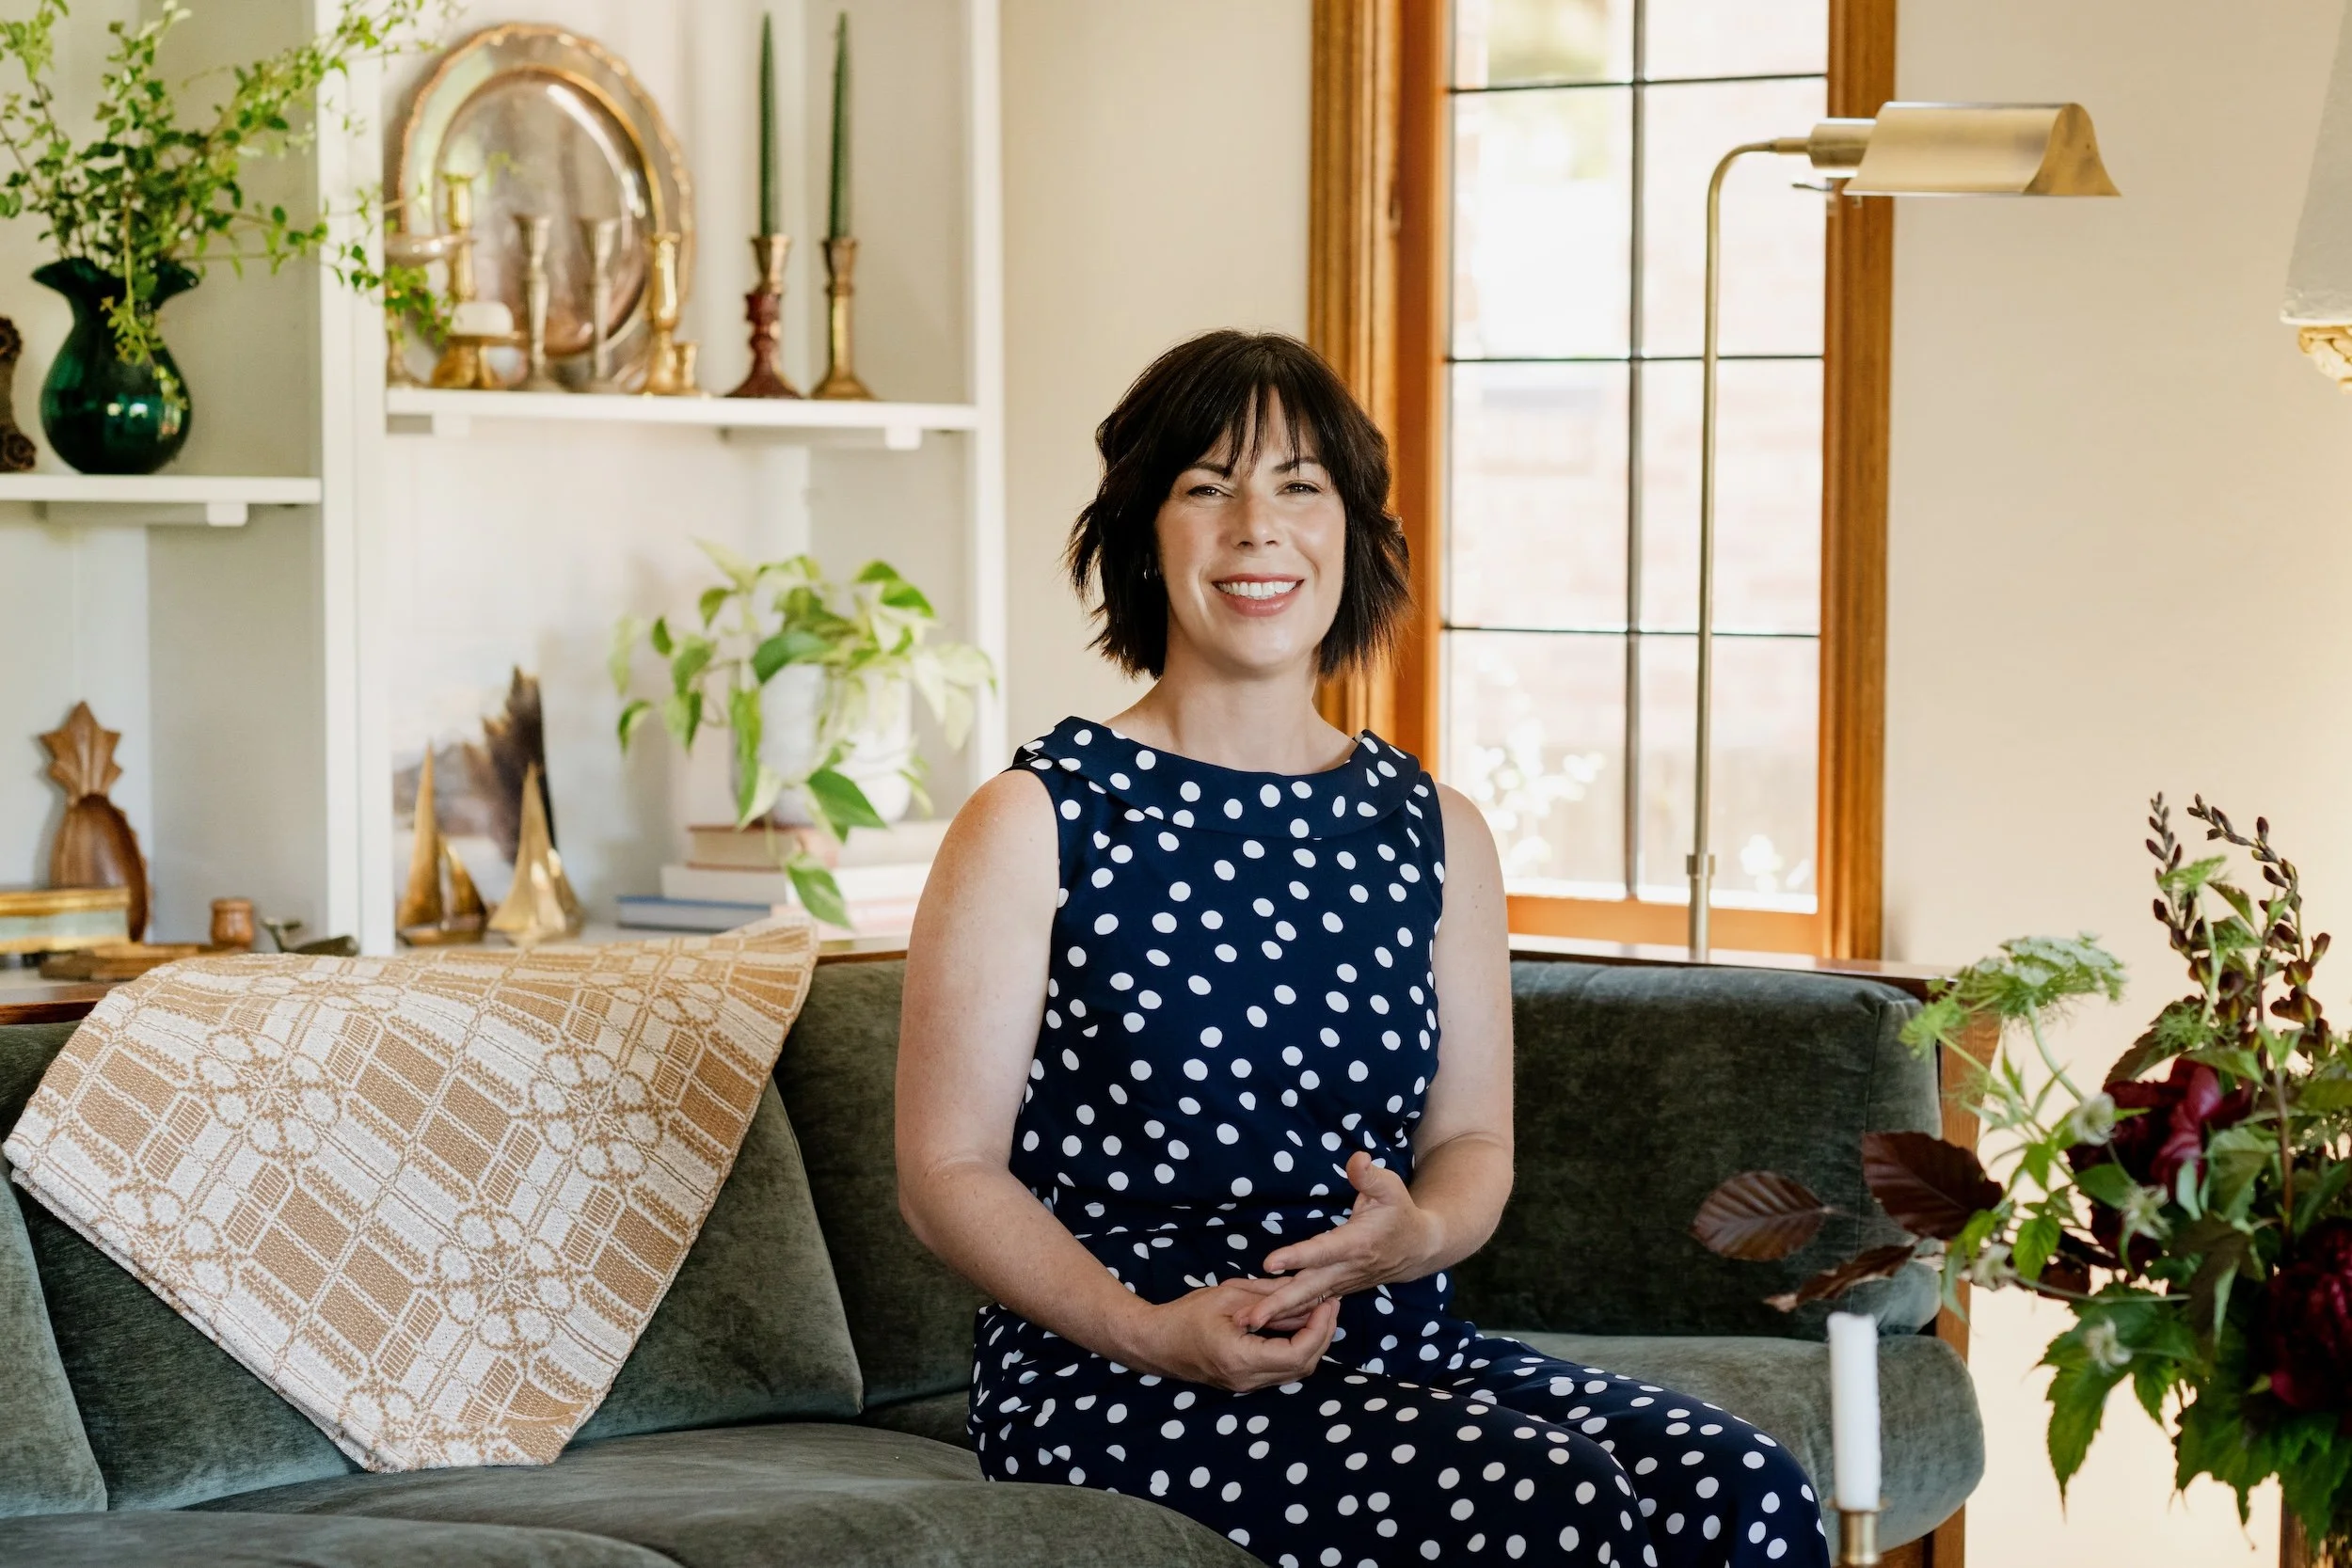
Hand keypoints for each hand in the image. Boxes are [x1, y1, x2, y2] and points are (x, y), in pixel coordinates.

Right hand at [1124, 1277, 1340, 1392]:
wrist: (1155, 1343)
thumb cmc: (1186, 1315)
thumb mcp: (1228, 1295)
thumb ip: (1267, 1294)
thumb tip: (1303, 1288)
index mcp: (1242, 1359)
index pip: (1297, 1353)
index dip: (1320, 1329)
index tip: (1328, 1302)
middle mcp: (1248, 1380)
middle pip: (1303, 1366)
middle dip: (1323, 1335)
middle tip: (1332, 1304)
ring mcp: (1247, 1385)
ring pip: (1295, 1372)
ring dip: (1313, 1343)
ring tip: (1320, 1312)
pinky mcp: (1245, 1381)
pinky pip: (1281, 1370)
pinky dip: (1297, 1349)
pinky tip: (1299, 1325)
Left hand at [1240, 1152, 1443, 1331]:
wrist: (1418, 1248)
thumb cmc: (1400, 1213)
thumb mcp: (1391, 1188)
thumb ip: (1370, 1176)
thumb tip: (1357, 1158)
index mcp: (1356, 1243)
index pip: (1322, 1251)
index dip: (1296, 1257)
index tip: (1269, 1262)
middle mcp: (1346, 1269)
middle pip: (1308, 1289)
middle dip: (1279, 1304)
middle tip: (1250, 1318)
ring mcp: (1342, 1283)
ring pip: (1307, 1302)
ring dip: (1277, 1314)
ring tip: (1246, 1323)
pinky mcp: (1338, 1288)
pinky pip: (1310, 1304)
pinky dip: (1288, 1314)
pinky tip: (1263, 1319)